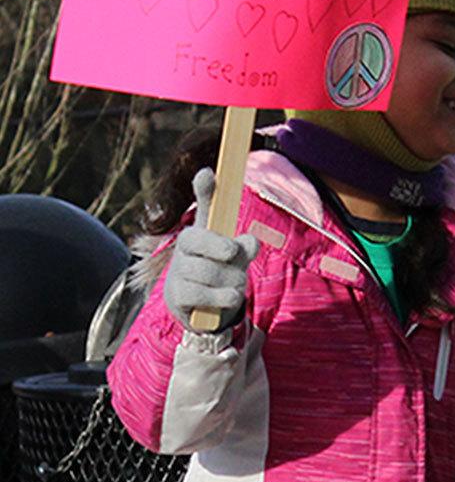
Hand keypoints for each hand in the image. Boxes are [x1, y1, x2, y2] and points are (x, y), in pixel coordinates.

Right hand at [163, 168, 258, 331]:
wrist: (202, 308)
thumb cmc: (221, 273)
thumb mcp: (237, 257)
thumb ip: (245, 247)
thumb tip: (250, 240)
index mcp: (200, 232)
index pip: (205, 208)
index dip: (205, 189)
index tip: (207, 172)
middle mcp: (185, 248)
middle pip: (207, 241)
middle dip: (225, 251)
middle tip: (231, 255)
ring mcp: (178, 271)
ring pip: (210, 271)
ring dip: (231, 282)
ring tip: (231, 285)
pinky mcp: (177, 295)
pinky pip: (203, 294)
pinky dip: (222, 298)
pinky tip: (226, 299)